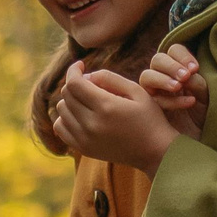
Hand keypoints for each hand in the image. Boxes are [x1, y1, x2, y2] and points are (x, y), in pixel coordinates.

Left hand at [52, 64, 180, 173]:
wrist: (155, 152)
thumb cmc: (149, 118)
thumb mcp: (136, 91)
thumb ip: (110, 78)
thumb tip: (86, 76)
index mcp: (106, 107)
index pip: (74, 83)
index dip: (74, 70)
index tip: (81, 65)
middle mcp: (91, 124)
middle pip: (66, 95)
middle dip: (75, 83)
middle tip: (91, 83)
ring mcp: (85, 139)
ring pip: (61, 110)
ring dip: (70, 100)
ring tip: (88, 99)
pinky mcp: (84, 149)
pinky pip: (60, 128)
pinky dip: (65, 117)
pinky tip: (80, 114)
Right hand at [139, 45, 207, 140]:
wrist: (202, 144)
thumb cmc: (205, 118)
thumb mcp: (207, 97)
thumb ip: (197, 83)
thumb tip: (186, 76)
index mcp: (180, 70)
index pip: (173, 51)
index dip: (181, 55)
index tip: (195, 68)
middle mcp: (165, 80)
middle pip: (157, 60)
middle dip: (171, 66)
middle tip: (185, 77)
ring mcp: (154, 95)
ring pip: (146, 76)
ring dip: (162, 79)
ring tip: (179, 87)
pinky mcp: (150, 111)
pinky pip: (151, 100)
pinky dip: (170, 100)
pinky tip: (188, 103)